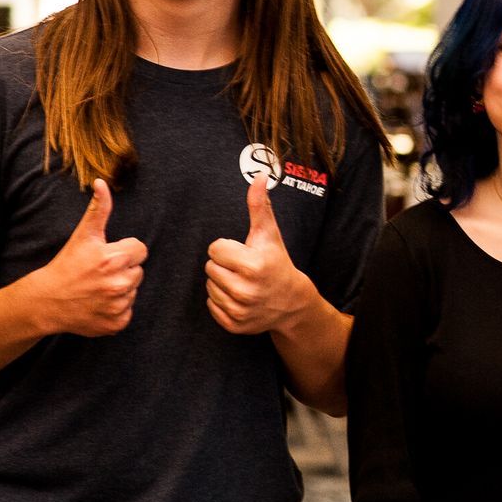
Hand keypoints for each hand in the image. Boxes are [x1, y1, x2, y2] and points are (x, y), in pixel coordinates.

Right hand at [33, 179, 145, 337]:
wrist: (46, 301)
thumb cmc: (66, 265)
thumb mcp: (82, 235)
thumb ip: (98, 209)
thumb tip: (101, 182)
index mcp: (114, 258)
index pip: (140, 249)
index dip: (125, 251)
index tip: (107, 256)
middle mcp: (119, 283)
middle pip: (139, 271)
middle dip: (123, 270)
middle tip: (100, 273)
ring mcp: (118, 305)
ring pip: (134, 291)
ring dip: (120, 289)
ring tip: (98, 288)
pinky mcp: (117, 323)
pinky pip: (128, 312)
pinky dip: (116, 309)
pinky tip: (98, 303)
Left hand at [205, 174, 315, 334]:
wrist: (292, 302)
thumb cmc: (277, 262)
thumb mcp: (269, 234)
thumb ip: (259, 205)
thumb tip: (260, 177)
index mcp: (253, 265)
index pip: (214, 249)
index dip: (227, 248)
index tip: (243, 253)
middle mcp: (246, 290)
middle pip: (209, 268)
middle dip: (224, 265)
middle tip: (243, 268)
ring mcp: (239, 310)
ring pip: (209, 287)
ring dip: (222, 283)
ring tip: (241, 282)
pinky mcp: (234, 324)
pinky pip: (211, 306)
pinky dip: (221, 301)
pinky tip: (238, 297)